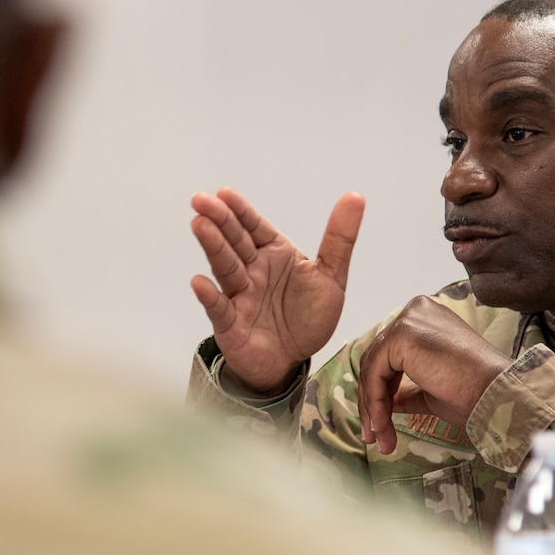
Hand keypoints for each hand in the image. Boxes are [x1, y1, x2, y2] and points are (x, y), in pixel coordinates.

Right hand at [190, 188, 364, 392]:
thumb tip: (355, 196)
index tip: (224, 193)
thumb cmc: (306, 317)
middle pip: (234, 242)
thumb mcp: (332, 276)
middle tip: (201, 201)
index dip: (240, 210)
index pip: (254, 227)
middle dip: (219, 221)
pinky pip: (219, 308)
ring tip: (199, 225)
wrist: (293, 361)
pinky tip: (199, 282)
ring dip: (212, 247)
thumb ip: (340, 238)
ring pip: (225, 268)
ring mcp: (239, 296)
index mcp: (274, 255)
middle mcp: (253, 271)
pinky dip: (209, 295)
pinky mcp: (231, 324)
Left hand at [357, 297, 511, 454]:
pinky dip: (375, 401)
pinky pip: (375, 372)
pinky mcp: (402, 334)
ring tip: (380, 439)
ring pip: (373, 368)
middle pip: (377, 360)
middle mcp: (415, 311)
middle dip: (373, 402)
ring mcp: (408, 319)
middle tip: (375, 436)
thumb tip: (385, 401)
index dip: (382, 391)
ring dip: (373, 407)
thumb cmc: (474, 393)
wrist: (494, 394)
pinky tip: (382, 425)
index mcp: (426, 318)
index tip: (380, 425)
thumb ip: (406, 390)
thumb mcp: (430, 390)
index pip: (390, 355)